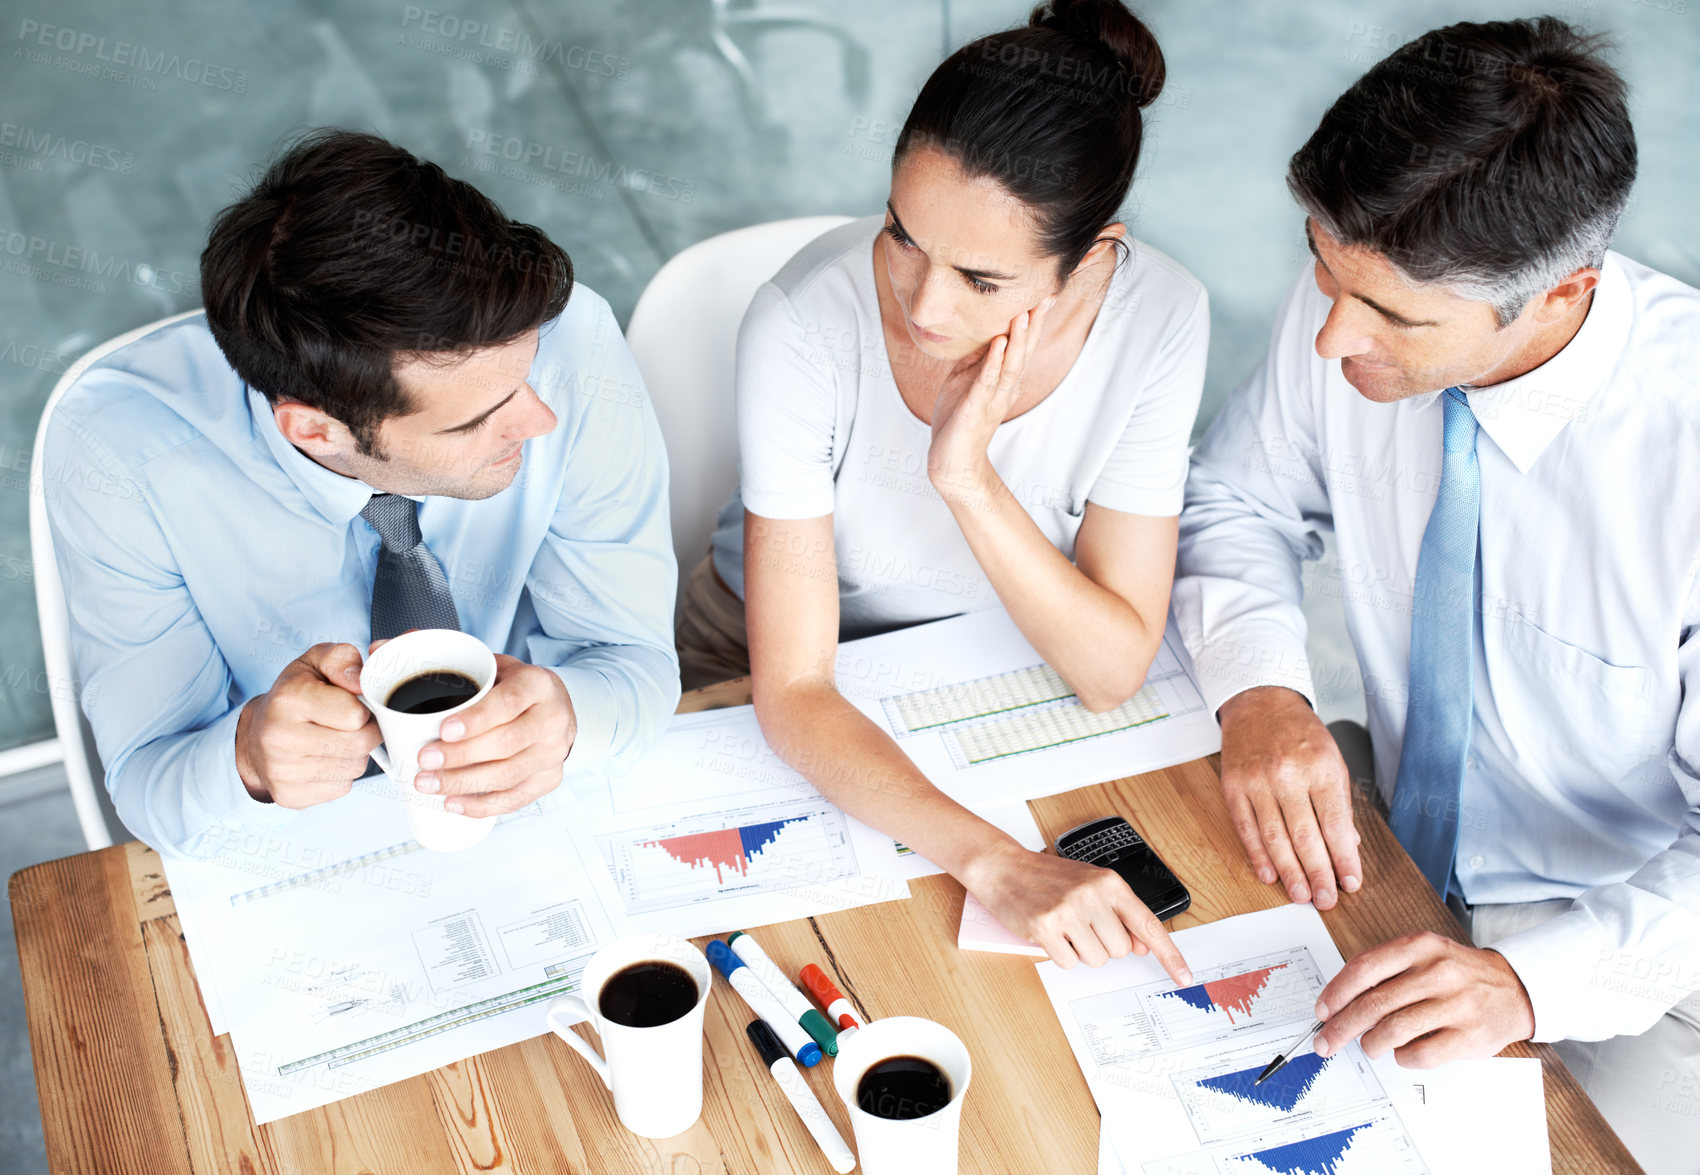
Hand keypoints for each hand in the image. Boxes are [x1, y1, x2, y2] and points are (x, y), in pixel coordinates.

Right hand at [236, 643, 380, 807]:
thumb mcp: (315, 662)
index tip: (351, 704)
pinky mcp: (290, 795)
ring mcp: (282, 771)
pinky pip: (342, 786)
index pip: (356, 715)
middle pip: (360, 743)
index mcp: (289, 698)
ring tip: (333, 739)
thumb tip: (361, 680)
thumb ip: (343, 660)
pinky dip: (341, 773)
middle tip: (349, 724)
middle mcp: (280, 737)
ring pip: (355, 766)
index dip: (363, 708)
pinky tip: (323, 759)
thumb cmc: (292, 696)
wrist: (255, 735)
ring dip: (354, 753)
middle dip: (365, 732)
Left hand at [410, 655, 575, 816]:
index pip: (508, 703)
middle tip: (424, 762)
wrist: (556, 707)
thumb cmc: (512, 687)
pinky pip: (515, 798)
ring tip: (428, 784)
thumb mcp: (491, 667)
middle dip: (460, 757)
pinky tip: (453, 803)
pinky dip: (481, 805)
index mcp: (537, 684)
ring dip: (464, 783)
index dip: (476, 719)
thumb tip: (379, 649)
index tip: (443, 730)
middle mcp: (553, 718)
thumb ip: (443, 661)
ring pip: (508, 775)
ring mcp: (554, 752)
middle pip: (506, 743)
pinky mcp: (550, 778)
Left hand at [927, 297, 1055, 503]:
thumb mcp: (965, 381)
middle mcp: (1004, 389)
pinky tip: (997, 343)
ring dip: (1018, 340)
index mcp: (1002, 381)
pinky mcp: (975, 408)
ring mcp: (992, 399)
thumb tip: (986, 334)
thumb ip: (977, 359)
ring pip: (1010, 366)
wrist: (950, 461)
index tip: (1045, 296)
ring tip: (1023, 315)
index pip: (1022, 347)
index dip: (1033, 323)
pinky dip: (992, 362)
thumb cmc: (957, 421)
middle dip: (1033, 326)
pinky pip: (986, 382)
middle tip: (1045, 297)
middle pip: (1023, 353)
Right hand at [962, 839, 1192, 983]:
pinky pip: (1069, 963)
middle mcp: (1092, 895)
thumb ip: (1119, 913)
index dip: (1169, 955)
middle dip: (1103, 946)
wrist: (1003, 866)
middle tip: (1082, 926)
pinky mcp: (1045, 928)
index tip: (1184, 976)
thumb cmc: (1047, 876)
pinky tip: (1050, 934)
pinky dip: (1061, 955)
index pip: (1148, 924)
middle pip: (1120, 950)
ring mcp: (1068, 911)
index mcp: (1109, 883)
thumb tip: (1143, 946)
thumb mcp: (1090, 885)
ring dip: (1081, 951)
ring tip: (1064, 927)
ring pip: (1096, 960)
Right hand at [1218, 686, 1360, 907]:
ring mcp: (1257, 781)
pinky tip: (1270, 874)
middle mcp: (1288, 774)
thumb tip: (1347, 846)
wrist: (1259, 702)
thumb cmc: (1300, 732)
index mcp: (1320, 767)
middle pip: (1305, 836)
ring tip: (1302, 894)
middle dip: (1319, 874)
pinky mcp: (1234, 786)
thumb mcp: (1332, 760)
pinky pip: (1246, 828)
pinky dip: (1258, 855)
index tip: (1350, 883)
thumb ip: (1339, 803)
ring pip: (1274, 837)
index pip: (1335, 824)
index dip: (1344, 859)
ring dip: (1289, 872)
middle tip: (1326, 899)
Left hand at [1314, 931, 1534, 1067]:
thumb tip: (1338, 1001)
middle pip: (1373, 1004)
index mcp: (1419, 946)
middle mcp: (1437, 972)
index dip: (1336, 992)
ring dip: (1371, 1044)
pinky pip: (1420, 1054)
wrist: (1513, 989)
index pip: (1364, 968)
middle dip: (1341, 1027)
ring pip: (1393, 1031)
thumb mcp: (1422, 954)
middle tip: (1326, 1041)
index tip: (1321, 1010)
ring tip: (1368, 1046)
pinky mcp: (1468, 1036)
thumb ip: (1385, 970)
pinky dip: (1402, 1057)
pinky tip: (1401, 1052)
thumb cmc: (1456, 973)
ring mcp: (1455, 1004)